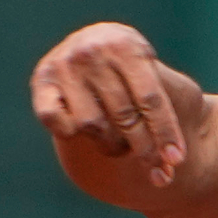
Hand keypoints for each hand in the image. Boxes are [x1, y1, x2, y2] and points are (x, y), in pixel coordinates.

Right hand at [29, 21, 188, 187]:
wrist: (97, 45)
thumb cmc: (133, 69)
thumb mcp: (153, 73)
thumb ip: (164, 106)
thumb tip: (171, 162)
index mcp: (126, 45)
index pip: (150, 99)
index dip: (165, 133)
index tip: (176, 161)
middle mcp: (91, 50)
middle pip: (125, 116)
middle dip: (145, 149)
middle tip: (160, 173)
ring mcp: (63, 65)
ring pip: (92, 125)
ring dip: (110, 143)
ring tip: (120, 141)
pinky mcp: (41, 81)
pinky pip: (56, 121)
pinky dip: (69, 132)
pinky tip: (82, 131)